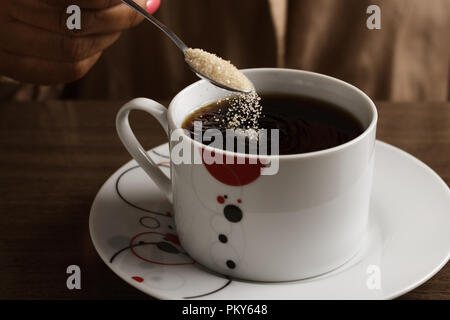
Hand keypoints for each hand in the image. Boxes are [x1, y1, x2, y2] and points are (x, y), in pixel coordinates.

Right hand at [0, 0, 159, 84]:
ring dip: (109, 37)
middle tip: (137, 9)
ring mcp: (5, 45)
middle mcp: (3, 14)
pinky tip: (98, 42)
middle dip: (119, 18)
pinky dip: (92, 57)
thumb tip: (144, 1)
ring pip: (75, 51)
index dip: (112, 0)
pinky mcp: (12, 66)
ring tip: (118, 22)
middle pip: (77, 24)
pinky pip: (66, 71)